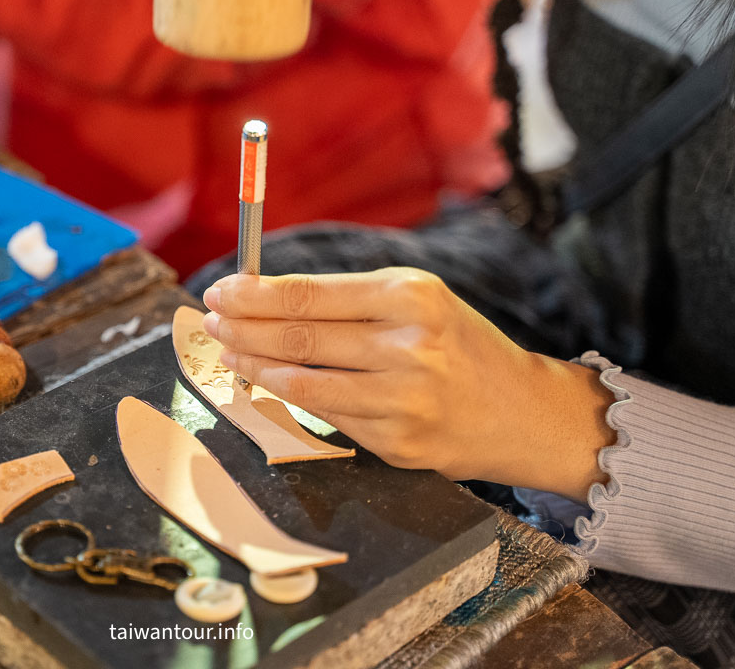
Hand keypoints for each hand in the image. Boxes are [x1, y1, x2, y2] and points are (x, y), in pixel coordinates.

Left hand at [202, 269, 615, 500]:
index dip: (255, 295)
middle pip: (300, 337)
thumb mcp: (418, 302)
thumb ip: (349, 299)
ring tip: (228, 353)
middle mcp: (409, 346)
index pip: (310, 294)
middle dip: (243, 329)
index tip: (222, 291)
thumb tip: (265, 296)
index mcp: (411, 296)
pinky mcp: (397, 442)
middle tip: (211, 321)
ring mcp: (403, 399)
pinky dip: (288, 399)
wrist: (523, 413)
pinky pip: (327, 417)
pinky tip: (266, 384)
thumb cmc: (458, 347)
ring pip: (303, 382)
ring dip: (254, 367)